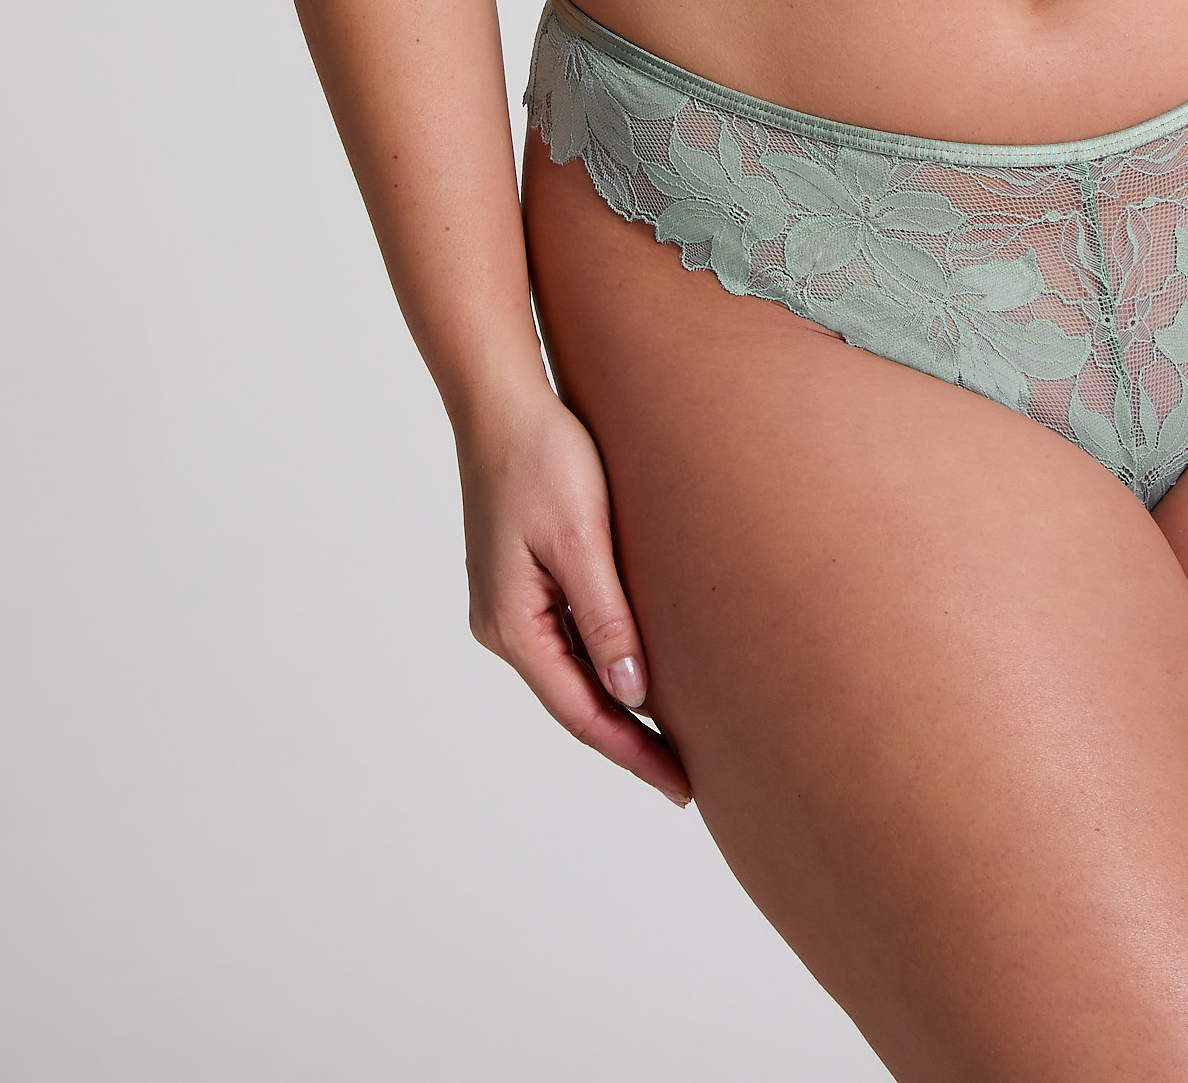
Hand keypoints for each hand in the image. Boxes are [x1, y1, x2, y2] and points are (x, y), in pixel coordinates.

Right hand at [459, 390, 691, 805]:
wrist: (501, 400)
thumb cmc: (542, 458)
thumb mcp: (582, 538)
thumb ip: (605, 618)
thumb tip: (630, 695)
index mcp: (512, 624)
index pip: (580, 712)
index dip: (632, 753)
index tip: (679, 787)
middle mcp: (501, 624)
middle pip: (572, 701)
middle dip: (627, 740)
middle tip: (686, 777)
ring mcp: (506, 603)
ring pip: (568, 672)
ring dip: (615, 704)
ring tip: (671, 737)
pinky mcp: (518, 579)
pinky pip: (564, 639)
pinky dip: (601, 664)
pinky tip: (634, 672)